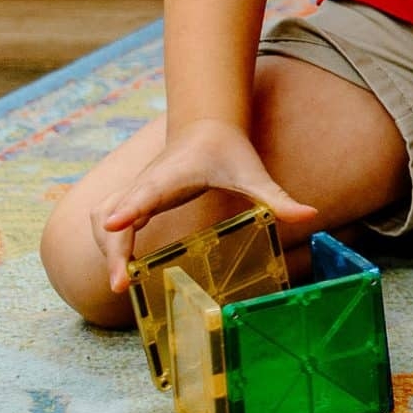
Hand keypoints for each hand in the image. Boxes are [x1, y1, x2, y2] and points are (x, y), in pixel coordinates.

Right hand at [94, 119, 316, 295]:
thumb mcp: (254, 174)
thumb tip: (310, 214)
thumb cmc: (228, 151)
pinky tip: (121, 270)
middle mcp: (147, 183)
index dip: (129, 208)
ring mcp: (136, 191)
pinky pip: (108, 222)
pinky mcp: (133, 199)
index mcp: (172, 176)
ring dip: (106, 248)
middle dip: (114, 250)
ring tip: (122, 281)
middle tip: (122, 284)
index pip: (146, 192)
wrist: (206, 128)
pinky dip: (109, 244)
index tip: (115, 225)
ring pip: (103, 218)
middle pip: (115, 215)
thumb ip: (277, 197)